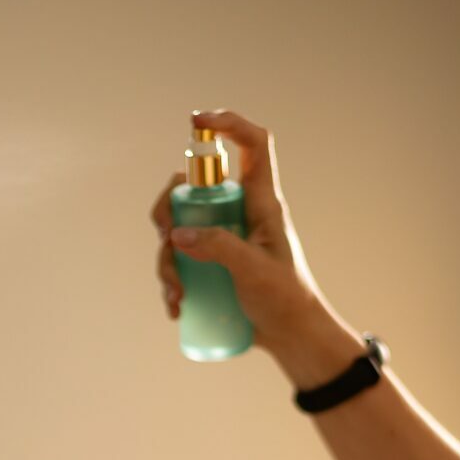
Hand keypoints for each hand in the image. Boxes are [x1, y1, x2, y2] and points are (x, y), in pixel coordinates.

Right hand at [149, 109, 359, 386]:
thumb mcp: (254, 270)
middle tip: (166, 239)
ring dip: (167, 261)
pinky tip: (177, 308)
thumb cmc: (286, 299)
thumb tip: (176, 235)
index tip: (197, 122)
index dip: (228, 123)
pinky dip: (172, 282)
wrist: (292, 337)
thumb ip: (219, 247)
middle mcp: (239, 214)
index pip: (253, 145)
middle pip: (192, 190)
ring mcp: (223, 239)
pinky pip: (180, 262)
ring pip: (179, 230)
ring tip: (178, 295)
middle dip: (168, 211)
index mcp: (261, 203)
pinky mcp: (212, 265)